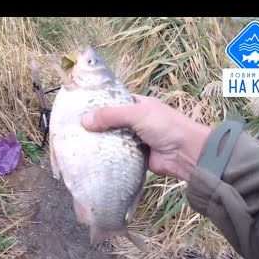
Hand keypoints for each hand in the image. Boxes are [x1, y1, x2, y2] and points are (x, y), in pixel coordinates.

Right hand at [81, 95, 210, 180]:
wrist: (185, 154)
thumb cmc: (165, 126)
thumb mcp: (137, 114)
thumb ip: (110, 116)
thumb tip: (84, 120)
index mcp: (137, 105)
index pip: (113, 101)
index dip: (97, 104)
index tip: (77, 108)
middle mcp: (135, 121)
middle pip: (110, 121)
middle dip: (95, 125)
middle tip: (73, 129)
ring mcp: (134, 139)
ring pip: (112, 139)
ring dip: (100, 142)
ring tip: (76, 143)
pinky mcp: (134, 156)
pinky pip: (117, 155)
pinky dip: (107, 156)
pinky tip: (90, 157)